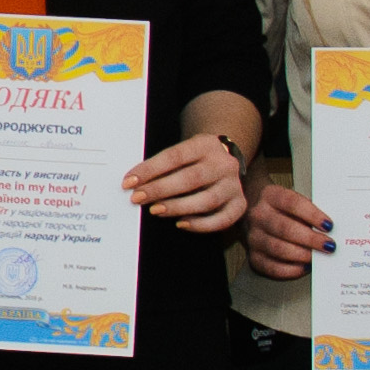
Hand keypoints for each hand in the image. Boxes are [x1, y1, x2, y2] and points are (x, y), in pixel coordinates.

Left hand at [124, 131, 252, 233]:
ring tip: (156, 210)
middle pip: (191, 179)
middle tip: (137, 198)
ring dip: (178, 207)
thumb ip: (163, 166)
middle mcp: (224, 164)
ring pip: (207, 200)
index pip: (174, 156)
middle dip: (160, 190)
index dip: (150, 169)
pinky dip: (201, 225)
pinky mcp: (240, 203)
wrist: (225, 157)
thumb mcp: (183, 152)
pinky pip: (223, 219)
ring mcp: (234, 185)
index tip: (129, 181)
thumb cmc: (194, 159)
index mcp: (205, 145)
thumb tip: (135, 185)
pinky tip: (181, 223)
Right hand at [245, 178, 334, 284]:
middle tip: (329, 246)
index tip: (329, 225)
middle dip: (310, 239)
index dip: (312, 215)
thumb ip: (311, 212)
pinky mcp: (254, 256)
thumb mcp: (294, 201)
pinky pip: (272, 267)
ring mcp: (253, 237)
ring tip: (318, 257)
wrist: (256, 213)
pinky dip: (291, 270)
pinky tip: (304, 267)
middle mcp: (258, 215)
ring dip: (302, 255)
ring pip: (278, 248)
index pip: (291, 203)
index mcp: (270, 196)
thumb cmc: (283, 209)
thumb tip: (332, 229)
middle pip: (284, 228)